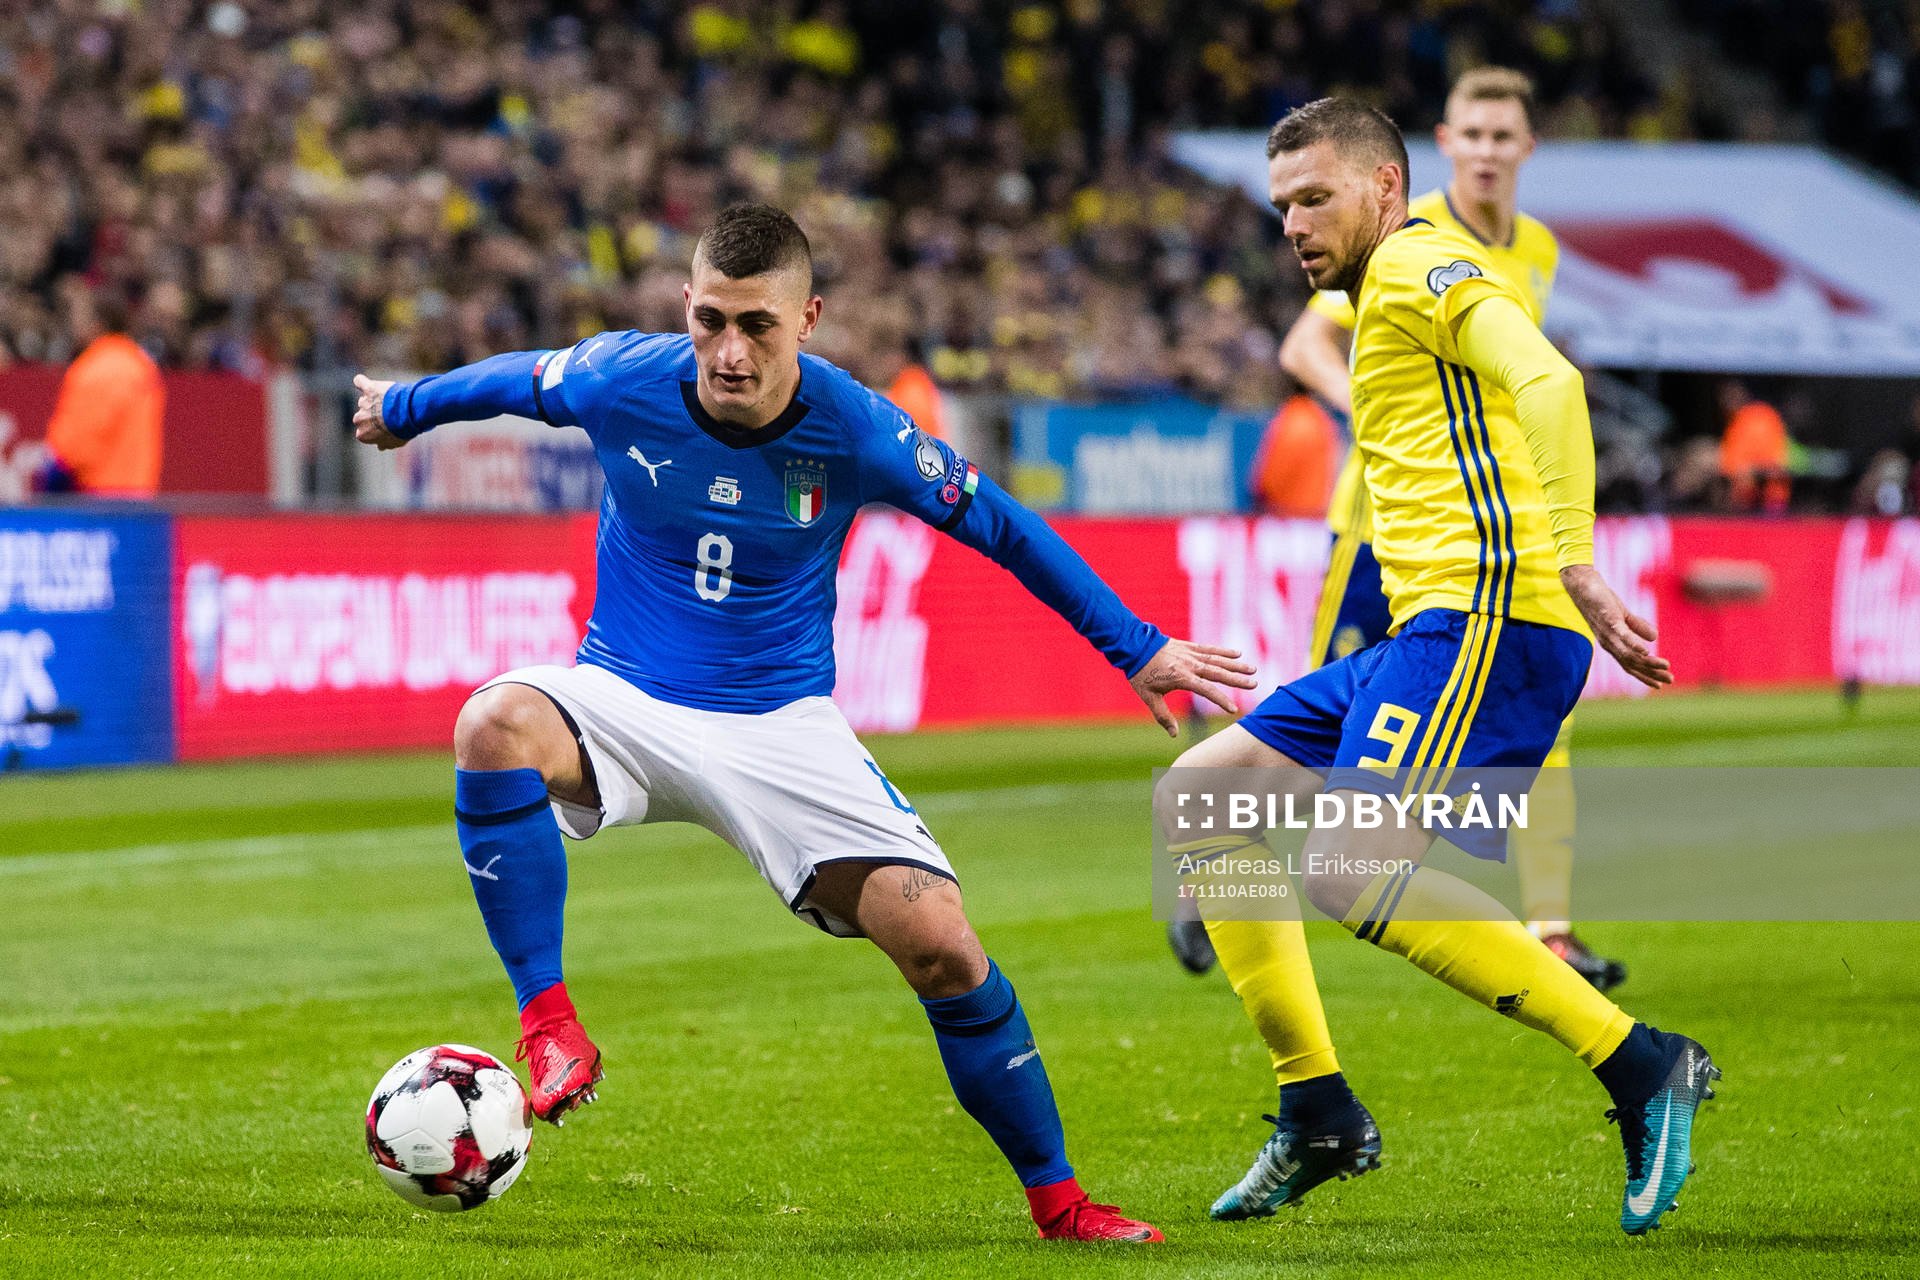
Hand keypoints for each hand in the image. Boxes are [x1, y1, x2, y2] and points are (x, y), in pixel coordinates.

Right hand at [352, 374, 404, 449]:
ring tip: (389, 400)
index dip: (375, 429)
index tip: (385, 427)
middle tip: (389, 414)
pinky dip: (361, 381)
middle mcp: (359, 419)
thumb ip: (385, 444)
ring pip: (364, 400)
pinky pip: (360, 382)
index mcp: (363, 434)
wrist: (409, 415)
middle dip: (374, 414)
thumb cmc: (402, 431)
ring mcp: (363, 403)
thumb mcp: (395, 442)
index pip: (364, 432)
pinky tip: (363, 382)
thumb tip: (380, 447)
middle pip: (363, 416)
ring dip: (374, 400)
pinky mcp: (369, 389)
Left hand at [1129, 639, 1257, 736]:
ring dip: (1236, 665)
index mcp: (1181, 678)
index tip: (1234, 710)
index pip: (1206, 690)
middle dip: (1237, 680)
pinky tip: (1237, 653)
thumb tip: (1174, 735)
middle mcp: (1190, 665)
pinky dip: (1223, 651)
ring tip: (1252, 669)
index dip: (1221, 700)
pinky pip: (1210, 649)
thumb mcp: (1149, 698)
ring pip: (1217, 660)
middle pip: (1218, 673)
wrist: (1133, 646)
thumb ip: (1163, 716)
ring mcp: (1191, 654)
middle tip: (1254, 684)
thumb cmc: (1141, 673)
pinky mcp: (1189, 646)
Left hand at [1560, 563, 1671, 688]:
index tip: (1660, 686)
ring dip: (1648, 662)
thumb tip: (1654, 638)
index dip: (1644, 676)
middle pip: (1632, 664)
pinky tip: (1646, 651)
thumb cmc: (1602, 601)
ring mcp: (1608, 633)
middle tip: (1670, 680)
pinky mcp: (1609, 620)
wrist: (1582, 586)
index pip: (1630, 665)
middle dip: (1652, 673)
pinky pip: (1622, 635)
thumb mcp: (1624, 615)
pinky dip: (1634, 644)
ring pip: (1629, 653)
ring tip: (1665, 667)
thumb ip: (1638, 627)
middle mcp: (1609, 643)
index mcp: (1613, 644)